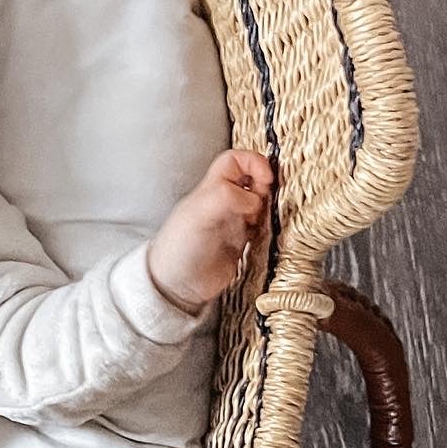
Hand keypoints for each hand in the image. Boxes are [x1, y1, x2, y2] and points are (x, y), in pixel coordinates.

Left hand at [146, 150, 274, 313]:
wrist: (176, 287)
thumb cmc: (178, 250)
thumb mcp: (198, 215)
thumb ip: (226, 197)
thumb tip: (255, 198)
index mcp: (211, 189)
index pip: (235, 160)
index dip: (254, 162)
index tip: (266, 179)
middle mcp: (224, 203)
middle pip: (254, 180)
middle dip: (266, 187)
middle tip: (263, 204)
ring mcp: (234, 223)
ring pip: (261, 204)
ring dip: (269, 209)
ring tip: (261, 222)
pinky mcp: (241, 243)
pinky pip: (263, 228)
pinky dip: (269, 228)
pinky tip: (263, 237)